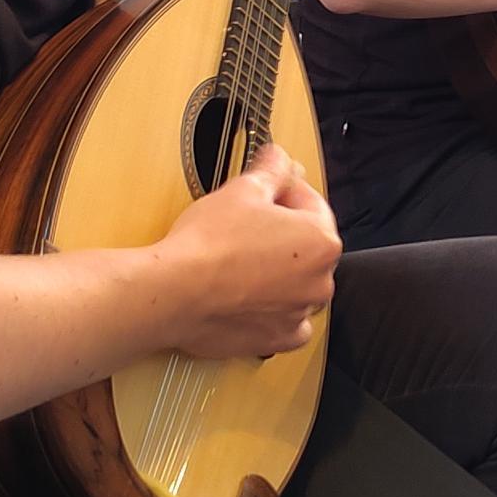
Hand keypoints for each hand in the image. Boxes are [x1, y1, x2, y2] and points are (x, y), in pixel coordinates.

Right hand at [157, 144, 341, 357]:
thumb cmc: (209, 242)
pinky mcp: (276, 340)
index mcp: (322, 242)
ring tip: (241, 258)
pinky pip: (284, 320)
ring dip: (277, 271)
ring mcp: (299, 314)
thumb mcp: (243, 191)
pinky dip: (271, 309)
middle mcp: (319, 282)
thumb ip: (271, 170)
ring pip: (296, 284)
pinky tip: (248, 295)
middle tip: (247, 221)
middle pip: (306, 246)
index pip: (312, 204)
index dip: (286, 190)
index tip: (266, 186)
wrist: (174, 293)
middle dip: (282, 231)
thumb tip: (280, 156)